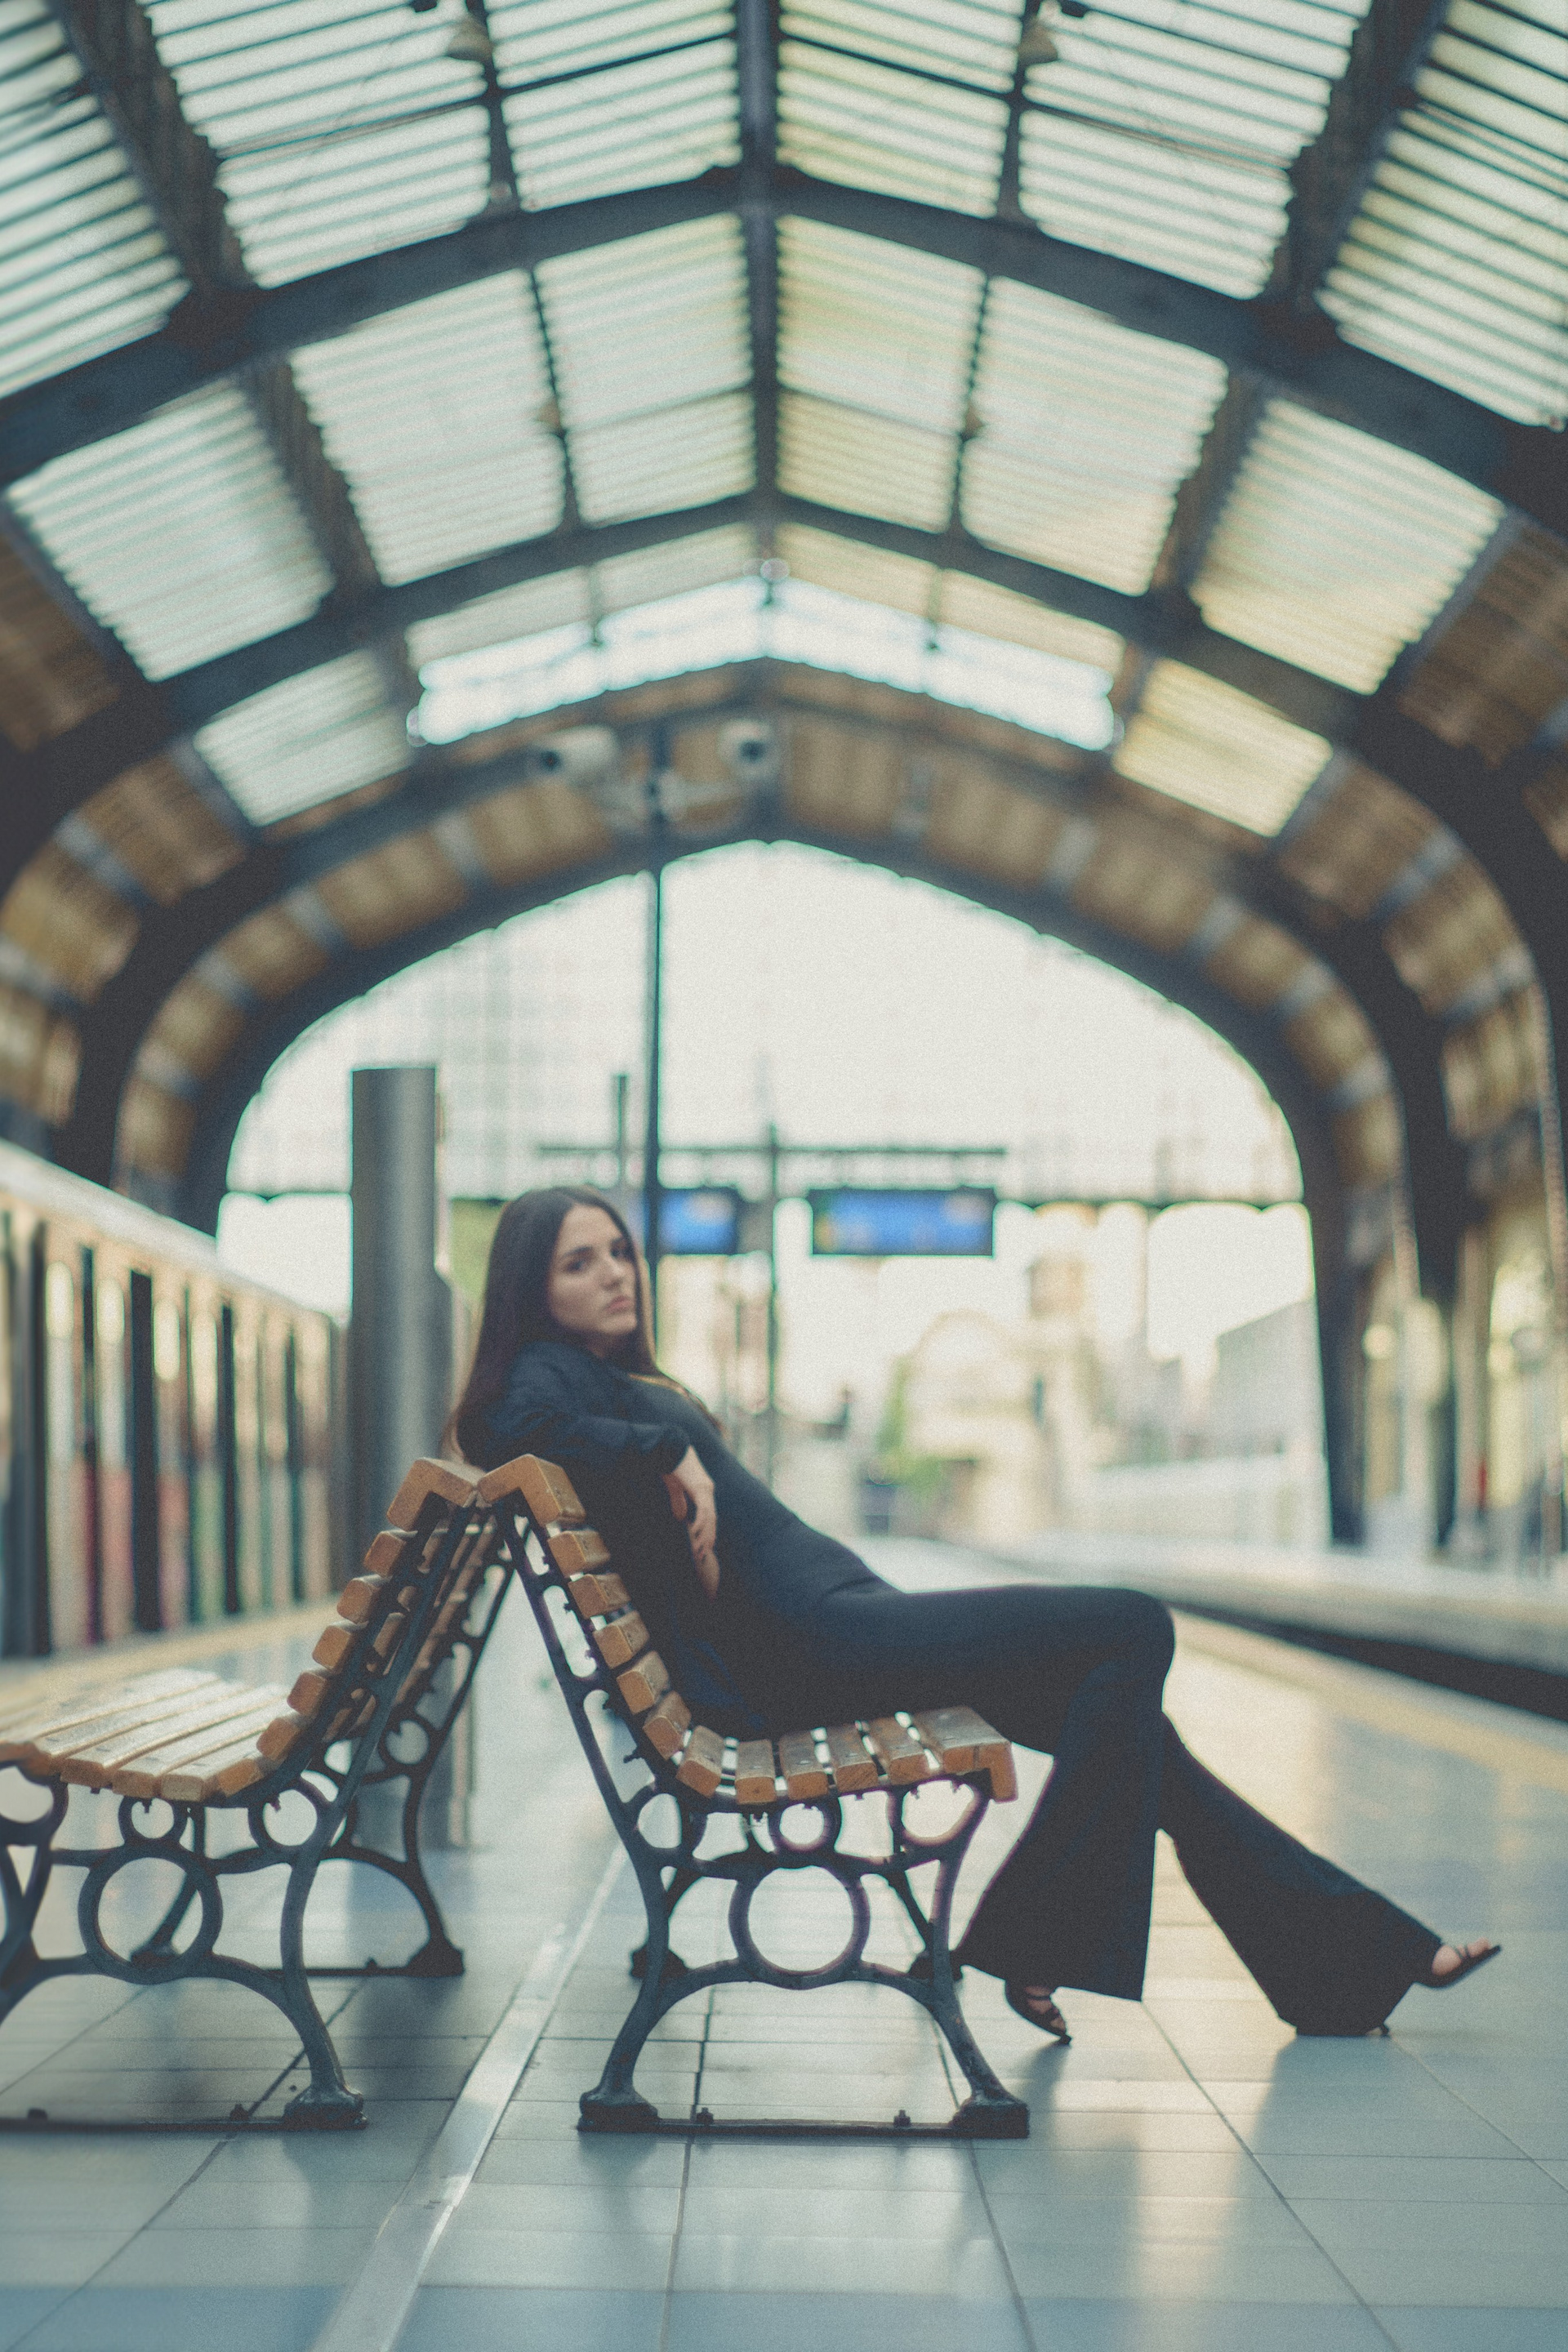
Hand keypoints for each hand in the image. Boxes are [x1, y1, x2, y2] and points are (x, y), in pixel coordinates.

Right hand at [662, 1448, 718, 1598]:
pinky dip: (700, 1524)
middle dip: (708, 1537)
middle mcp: (708, 1490)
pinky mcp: (700, 1488)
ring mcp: (706, 1489)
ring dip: (705, 1535)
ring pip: (710, 1518)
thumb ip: (679, 1501)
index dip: (707, 1530)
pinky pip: (704, 1511)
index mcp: (703, 1490)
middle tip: (703, 1554)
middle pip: (712, 1519)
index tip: (705, 1545)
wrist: (668, 1447)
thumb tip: (681, 1517)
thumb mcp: (675, 1487)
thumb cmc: (670, 1464)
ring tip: (699, 1550)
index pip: (709, 1515)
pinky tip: (695, 1535)